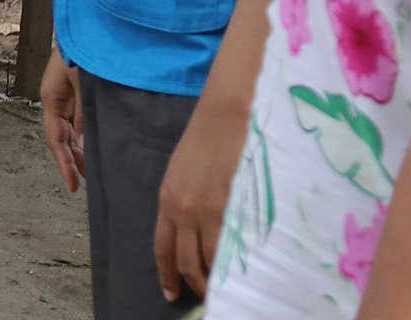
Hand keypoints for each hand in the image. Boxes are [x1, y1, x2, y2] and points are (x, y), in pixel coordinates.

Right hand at [41, 50, 85, 192]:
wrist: (93, 23)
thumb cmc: (86, 48)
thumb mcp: (84, 84)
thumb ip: (83, 116)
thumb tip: (83, 147)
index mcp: (51, 96)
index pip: (55, 138)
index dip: (64, 163)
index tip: (73, 186)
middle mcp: (56, 97)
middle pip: (61, 136)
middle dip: (73, 159)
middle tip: (87, 182)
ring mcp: (67, 93)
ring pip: (70, 129)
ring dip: (80, 148)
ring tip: (93, 169)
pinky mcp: (79, 89)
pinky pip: (79, 118)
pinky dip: (86, 134)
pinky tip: (96, 143)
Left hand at [155, 95, 249, 300]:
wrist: (226, 114)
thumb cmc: (206, 138)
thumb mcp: (182, 173)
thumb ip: (183, 203)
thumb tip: (192, 232)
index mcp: (168, 200)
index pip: (162, 248)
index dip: (167, 275)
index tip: (170, 294)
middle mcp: (184, 210)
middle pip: (187, 261)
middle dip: (194, 284)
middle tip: (207, 297)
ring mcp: (211, 211)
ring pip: (212, 260)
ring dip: (219, 277)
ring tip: (228, 287)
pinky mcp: (235, 207)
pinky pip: (236, 245)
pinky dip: (239, 261)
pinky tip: (247, 269)